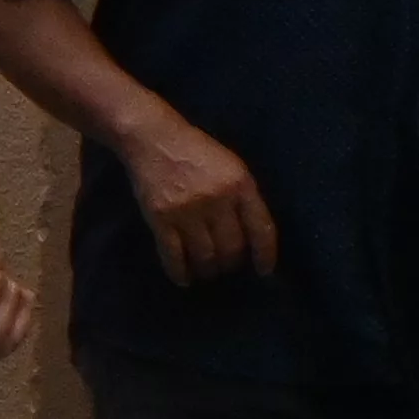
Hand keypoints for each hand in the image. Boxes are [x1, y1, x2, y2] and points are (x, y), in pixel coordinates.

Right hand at [125, 117, 277, 283]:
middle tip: (228, 267)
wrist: (153, 139)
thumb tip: (251, 237)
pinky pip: (173, 254)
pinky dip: (179, 272)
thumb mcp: (232, 168)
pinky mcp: (160, 218)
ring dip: (208, 269)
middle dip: (232, 263)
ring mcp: (187, 210)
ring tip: (207, 272)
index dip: (265, 255)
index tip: (264, 271)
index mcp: (240, 185)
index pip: (261, 229)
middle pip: (231, 247)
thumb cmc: (198, 152)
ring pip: (205, 254)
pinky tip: (184, 279)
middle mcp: (217, 200)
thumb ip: (243, 198)